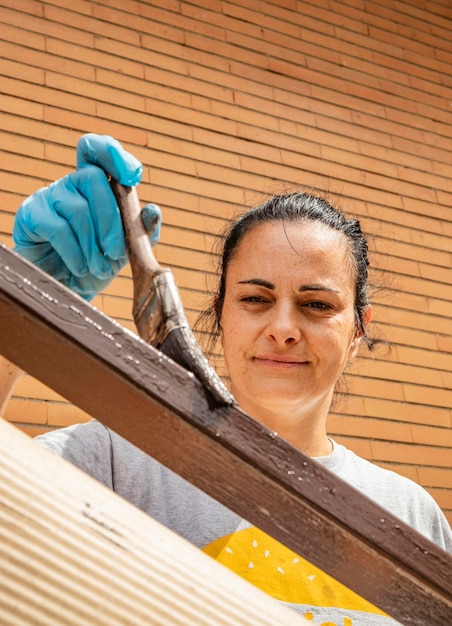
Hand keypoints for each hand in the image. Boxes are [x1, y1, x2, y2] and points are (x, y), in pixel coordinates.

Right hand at [13, 134, 160, 300]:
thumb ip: (143, 231)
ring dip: (93, 245)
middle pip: (92, 178)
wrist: (67, 291)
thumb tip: (153, 210)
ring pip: (77, 208)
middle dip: (111, 220)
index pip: (97, 151)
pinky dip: (75, 253)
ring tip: (98, 268)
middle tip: (116, 254)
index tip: (132, 175)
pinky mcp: (30, 216)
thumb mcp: (126, 250)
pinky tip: (81, 268)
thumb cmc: (96, 266)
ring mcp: (47, 197)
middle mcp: (70, 184)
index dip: (112, 153)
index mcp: (94, 185)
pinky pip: (57, 228)